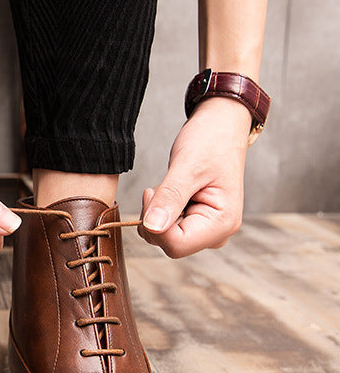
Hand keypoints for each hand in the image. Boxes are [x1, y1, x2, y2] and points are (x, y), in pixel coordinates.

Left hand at [139, 97, 251, 257]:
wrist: (221, 127)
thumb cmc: (211, 141)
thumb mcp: (187, 167)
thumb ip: (170, 198)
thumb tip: (152, 227)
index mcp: (222, 223)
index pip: (175, 245)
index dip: (154, 224)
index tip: (151, 192)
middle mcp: (218, 233)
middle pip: (169, 244)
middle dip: (155, 218)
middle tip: (161, 187)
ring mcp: (207, 230)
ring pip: (165, 238)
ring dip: (157, 213)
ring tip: (171, 186)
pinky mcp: (197, 224)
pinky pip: (167, 229)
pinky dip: (161, 211)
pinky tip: (172, 192)